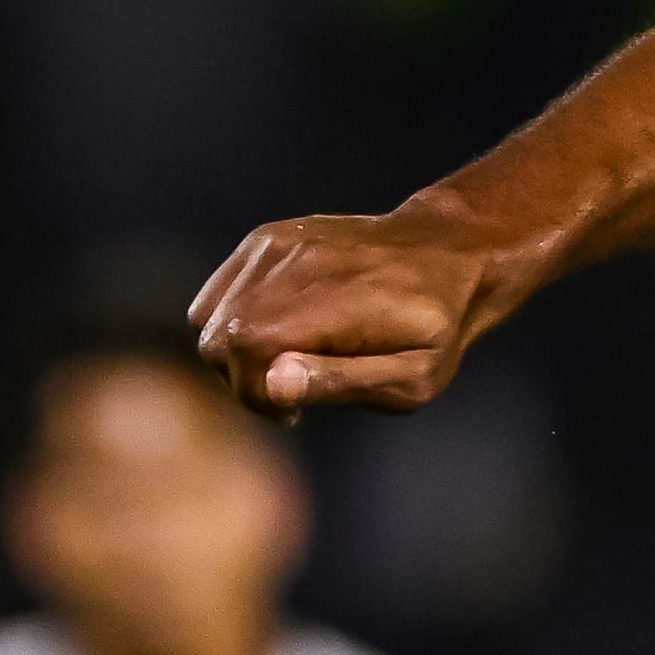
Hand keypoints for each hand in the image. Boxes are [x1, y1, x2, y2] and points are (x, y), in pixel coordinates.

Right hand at [190, 194, 514, 415]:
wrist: (445, 255)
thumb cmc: (434, 329)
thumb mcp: (412, 378)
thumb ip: (340, 382)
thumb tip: (271, 383)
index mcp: (332, 300)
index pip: (245, 353)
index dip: (257, 397)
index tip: (293, 415)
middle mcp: (294, 263)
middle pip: (217, 339)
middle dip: (244, 381)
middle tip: (294, 393)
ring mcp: (274, 245)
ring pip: (209, 318)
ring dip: (236, 354)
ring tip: (289, 364)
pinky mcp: (265, 239)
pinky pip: (218, 294)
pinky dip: (233, 323)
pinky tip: (281, 333)